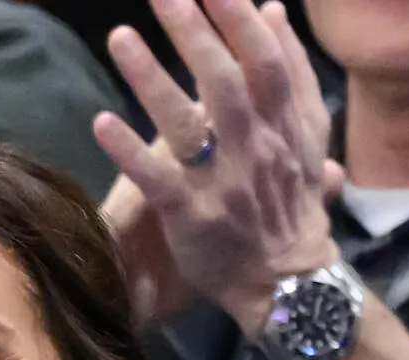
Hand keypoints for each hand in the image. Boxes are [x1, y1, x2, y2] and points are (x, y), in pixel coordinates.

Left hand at [93, 0, 338, 334]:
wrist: (287, 283)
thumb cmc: (288, 203)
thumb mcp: (306, 138)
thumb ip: (291, 75)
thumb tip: (271, 10)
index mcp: (284, 127)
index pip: (265, 63)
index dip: (240, 22)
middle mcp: (255, 149)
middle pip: (224, 81)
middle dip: (192, 32)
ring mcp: (222, 183)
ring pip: (186, 123)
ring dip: (151, 79)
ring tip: (120, 37)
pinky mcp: (190, 216)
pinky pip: (156, 179)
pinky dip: (129, 151)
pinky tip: (102, 121)